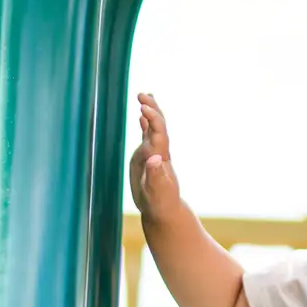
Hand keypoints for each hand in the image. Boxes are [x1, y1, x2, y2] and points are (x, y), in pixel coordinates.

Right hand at [129, 92, 184, 223]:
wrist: (164, 211)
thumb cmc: (160, 204)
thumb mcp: (157, 192)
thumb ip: (156, 176)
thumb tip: (155, 158)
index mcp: (161, 158)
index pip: (159, 133)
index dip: (153, 120)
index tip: (144, 107)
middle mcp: (158, 153)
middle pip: (158, 126)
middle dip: (152, 109)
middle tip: (143, 94)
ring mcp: (153, 155)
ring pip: (153, 129)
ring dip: (149, 113)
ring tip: (144, 96)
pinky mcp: (147, 159)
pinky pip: (146, 138)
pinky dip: (144, 125)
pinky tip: (141, 117)